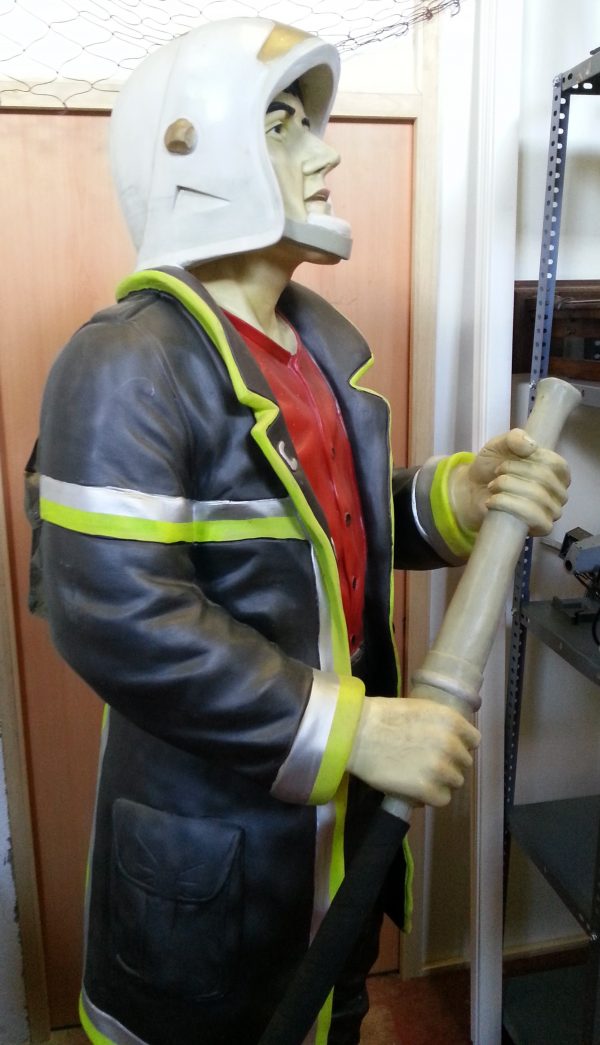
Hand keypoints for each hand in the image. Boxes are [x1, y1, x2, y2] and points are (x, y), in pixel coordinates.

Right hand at [347, 695, 479, 806]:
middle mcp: (452, 745)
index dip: (460, 745)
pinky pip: (442, 799)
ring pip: (455, 782)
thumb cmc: (383, 717)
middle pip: (464, 763)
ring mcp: (441, 769)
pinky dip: (431, 796)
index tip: (446, 748)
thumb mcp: (420, 709)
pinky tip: (416, 789)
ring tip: (420, 777)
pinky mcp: (428, 790)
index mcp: (452, 721)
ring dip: (441, 781)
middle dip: (449, 763)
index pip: (473, 740)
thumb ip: (440, 724)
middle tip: (427, 763)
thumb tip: (450, 739)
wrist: (357, 733)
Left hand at [449, 428, 569, 535]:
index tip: (508, 459)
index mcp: (557, 469)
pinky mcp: (540, 528)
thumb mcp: (499, 444)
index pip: (554, 463)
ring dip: (507, 488)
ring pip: (537, 498)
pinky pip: (534, 517)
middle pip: (544, 479)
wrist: (471, 492)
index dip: (529, 459)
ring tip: (492, 486)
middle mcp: (559, 491)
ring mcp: (552, 511)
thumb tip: (531, 446)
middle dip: (513, 473)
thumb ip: (514, 438)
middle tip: (496, 474)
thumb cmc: (492, 467)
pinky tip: (493, 501)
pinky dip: (509, 506)